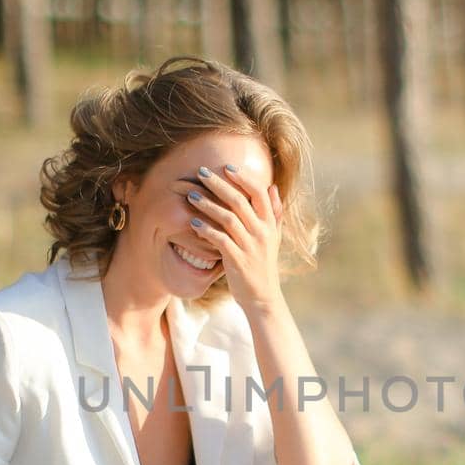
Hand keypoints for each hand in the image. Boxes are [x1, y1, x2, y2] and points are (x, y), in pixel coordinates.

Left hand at [176, 164, 283, 311]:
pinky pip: (220, 240)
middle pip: (240, 201)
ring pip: (228, 218)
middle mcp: (262, 232)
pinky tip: (192, 223)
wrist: (262, 297)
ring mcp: (250, 247)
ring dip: (207, 205)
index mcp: (270, 224)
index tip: (226, 167)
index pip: (259, 192)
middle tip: (201, 172)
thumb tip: (272, 187)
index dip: (243, 178)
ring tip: (191, 195)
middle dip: (219, 184)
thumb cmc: (263, 264)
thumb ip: (274, 212)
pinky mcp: (238, 261)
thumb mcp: (273, 237)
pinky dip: (206, 230)